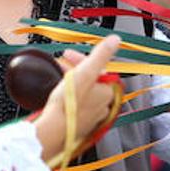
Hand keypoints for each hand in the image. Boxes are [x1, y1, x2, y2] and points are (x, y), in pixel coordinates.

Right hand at [34, 35, 120, 162]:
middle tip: (62, 65)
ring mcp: (92, 117)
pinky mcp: (81, 125)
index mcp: (107, 92)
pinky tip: (59, 97)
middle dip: (76, 70)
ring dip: (72, 83)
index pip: (98, 69)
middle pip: (91, 81)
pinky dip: (70, 98)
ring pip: (84, 93)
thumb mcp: (85, 72)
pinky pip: (77, 106)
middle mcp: (104, 106)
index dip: (82, 59)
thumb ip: (101, 55)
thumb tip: (115, 40)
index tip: (68, 55)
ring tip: (58, 79)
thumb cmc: (68, 103)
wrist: (54, 130)